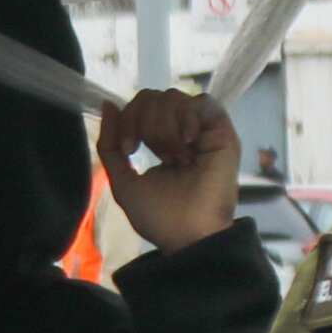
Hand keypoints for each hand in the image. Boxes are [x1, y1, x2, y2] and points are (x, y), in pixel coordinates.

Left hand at [101, 88, 241, 250]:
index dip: (129, 119)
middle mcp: (183, 131)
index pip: (141, 105)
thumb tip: (108, 105)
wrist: (188, 236)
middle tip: (152, 153)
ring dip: (164, 127)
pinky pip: (202, 102)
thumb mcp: (123, 180)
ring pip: (173, 97)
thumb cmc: (160, 216)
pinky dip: (187, 118)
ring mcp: (203, 130)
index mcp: (162, 141)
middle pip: (154, 96)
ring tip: (174, 157)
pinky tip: (186, 144)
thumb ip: (110, 144)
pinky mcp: (222, 131)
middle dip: (143, 122)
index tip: (129, 149)